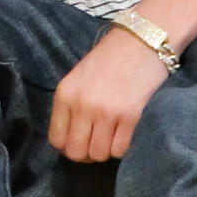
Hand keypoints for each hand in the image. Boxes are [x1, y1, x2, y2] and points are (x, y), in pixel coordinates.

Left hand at [48, 26, 169, 162]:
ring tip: (110, 135)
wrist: (139, 42)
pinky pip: (120, 150)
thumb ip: (71, 106)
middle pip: (76, 152)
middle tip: (96, 142)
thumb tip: (69, 139)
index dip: (67, 146)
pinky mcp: (129, 117)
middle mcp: (82, 105)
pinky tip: (124, 132)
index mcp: (65, 94)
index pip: (56, 139)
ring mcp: (106, 112)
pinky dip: (121, 147)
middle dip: (86, 154)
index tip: (78, 141)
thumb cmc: (108, 59)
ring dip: (105, 150)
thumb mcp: (78, 78)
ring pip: (99, 155)